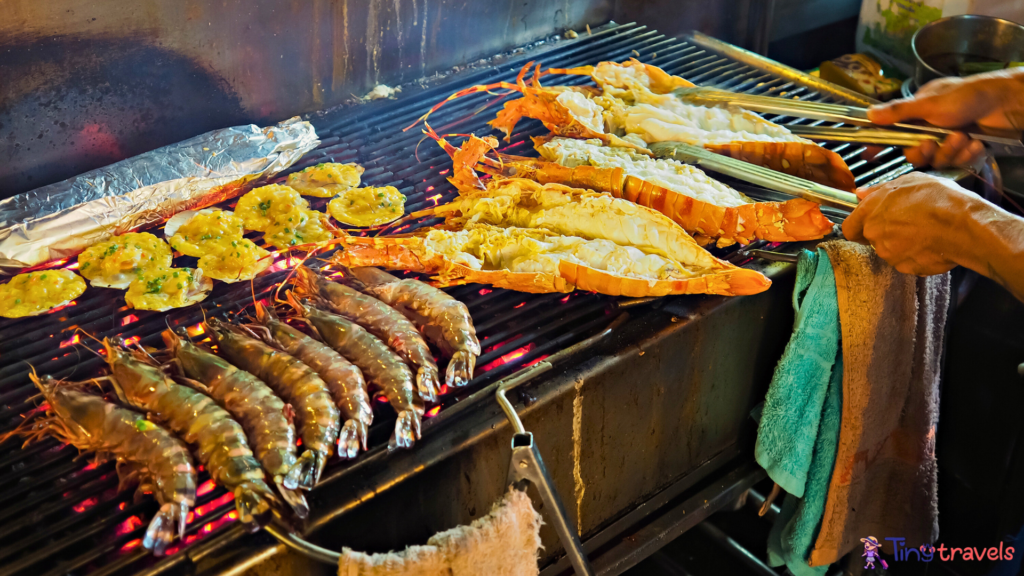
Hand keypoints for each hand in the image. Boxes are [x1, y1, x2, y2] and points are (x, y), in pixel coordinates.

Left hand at [843, 173, 976, 275]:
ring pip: (890, 251)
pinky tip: (931, 244)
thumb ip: (879, 189)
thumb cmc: (938, 198)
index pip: (849, 228)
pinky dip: (916, 256)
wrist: (963, 225)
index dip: (857, 227)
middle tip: (907, 224)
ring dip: (902, 245)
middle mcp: (875, 235)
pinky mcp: (906, 268)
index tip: (867, 225)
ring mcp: (890, 254)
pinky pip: (907, 263)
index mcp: (871, 212)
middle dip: (885, 234)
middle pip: (872, 240)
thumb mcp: (909, 181)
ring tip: (924, 232)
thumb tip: (861, 194)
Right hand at [866, 69, 1023, 168]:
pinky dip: (967, 154)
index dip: (881, 145)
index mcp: (918, 115)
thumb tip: (868, 113)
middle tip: (932, 142)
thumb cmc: (967, 95)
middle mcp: (931, 129)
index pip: (893, 132)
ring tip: (963, 136)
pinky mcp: (965, 151)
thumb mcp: (929, 103)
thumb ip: (898, 112)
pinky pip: (958, 163)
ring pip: (938, 160)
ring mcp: (948, 141)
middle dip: (925, 151)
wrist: (1006, 103)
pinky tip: (976, 143)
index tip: (868, 156)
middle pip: (914, 153)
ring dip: (950, 150)